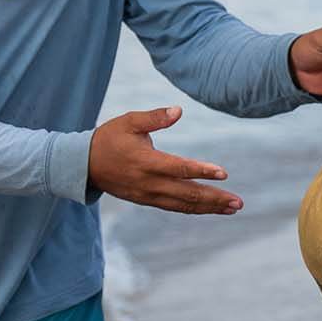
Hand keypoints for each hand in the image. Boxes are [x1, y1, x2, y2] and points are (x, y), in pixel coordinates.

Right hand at [87, 107, 242, 213]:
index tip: (223, 173)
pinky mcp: (147, 200)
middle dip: (214, 198)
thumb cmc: (109, 138)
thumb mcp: (128, 121)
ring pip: (183, 205)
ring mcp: (148, 195)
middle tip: (238, 202)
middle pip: (186, 194)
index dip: (201, 171)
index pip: (178, 168)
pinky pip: (175, 207)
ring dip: (209, 207)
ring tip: (232, 208)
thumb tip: (179, 111)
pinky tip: (212, 208)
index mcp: (145, 162)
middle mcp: (148, 183)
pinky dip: (194, 209)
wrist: (83, 165)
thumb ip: (154, 118)